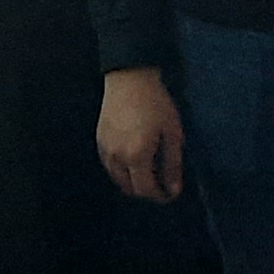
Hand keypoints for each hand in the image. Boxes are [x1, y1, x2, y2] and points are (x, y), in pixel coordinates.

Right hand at [96, 68, 185, 203]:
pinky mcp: (99, 140)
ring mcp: (105, 149)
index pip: (145, 190)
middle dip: (147, 190)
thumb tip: (174, 189)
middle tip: (162, 183)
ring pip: (118, 178)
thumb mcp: (172, 133)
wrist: (129, 77)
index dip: (159, 196)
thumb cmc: (155, 103)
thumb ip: (173, 165)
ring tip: (149, 170)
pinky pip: (110, 165)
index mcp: (137, 156)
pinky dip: (122, 169)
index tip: (170, 193)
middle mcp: (117, 157)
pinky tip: (134, 158)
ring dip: (133, 181)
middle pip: (130, 188)